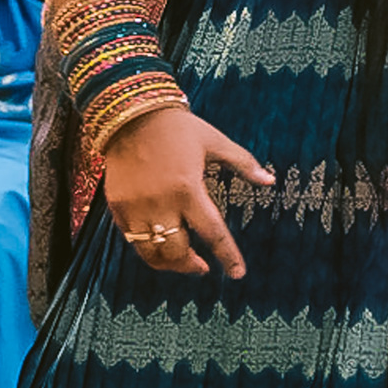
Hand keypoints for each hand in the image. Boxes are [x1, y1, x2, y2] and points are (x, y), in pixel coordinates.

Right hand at [98, 103, 273, 279]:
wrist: (130, 112)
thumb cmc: (178, 127)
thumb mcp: (215, 141)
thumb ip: (243, 163)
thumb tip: (270, 180)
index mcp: (188, 189)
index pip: (213, 233)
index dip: (227, 257)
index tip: (237, 274)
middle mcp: (161, 203)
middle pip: (177, 251)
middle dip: (191, 265)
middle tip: (202, 267)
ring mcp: (136, 207)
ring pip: (151, 253)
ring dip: (168, 263)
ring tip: (180, 262)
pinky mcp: (118, 206)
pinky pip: (132, 239)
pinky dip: (146, 247)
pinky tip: (158, 243)